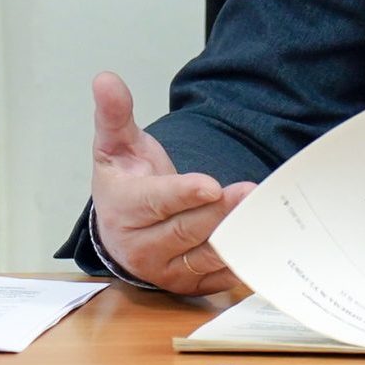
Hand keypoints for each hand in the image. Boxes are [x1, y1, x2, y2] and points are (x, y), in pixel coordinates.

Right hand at [89, 72, 256, 296]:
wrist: (122, 226)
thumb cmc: (125, 181)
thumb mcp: (115, 144)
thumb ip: (115, 113)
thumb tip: (105, 79)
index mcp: (122, 208)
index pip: (156, 202)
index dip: (184, 194)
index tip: (211, 185)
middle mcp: (139, 246)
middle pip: (186, 229)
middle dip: (220, 211)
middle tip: (250, 192)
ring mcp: (163, 269)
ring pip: (204, 256)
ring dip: (234, 238)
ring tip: (259, 215)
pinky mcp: (185, 284)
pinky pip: (216, 278)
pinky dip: (238, 264)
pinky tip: (258, 245)